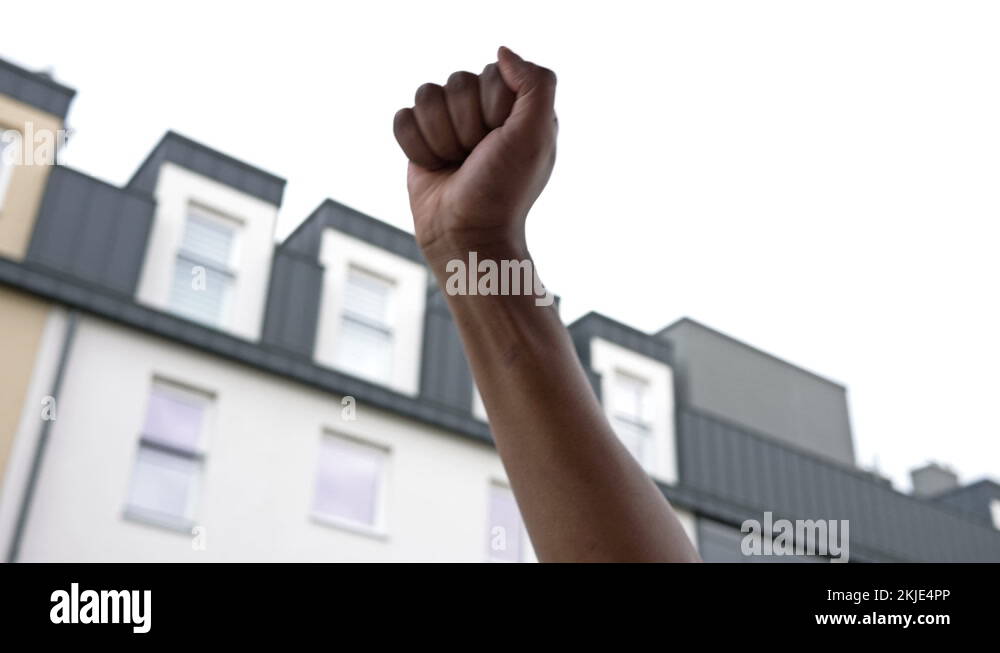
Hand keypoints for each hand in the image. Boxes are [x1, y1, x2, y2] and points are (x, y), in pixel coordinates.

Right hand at [393, 47, 557, 262]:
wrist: (466, 235)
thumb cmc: (503, 190)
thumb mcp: (536, 136)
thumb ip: (536, 84)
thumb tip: (502, 51)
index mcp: (516, 105)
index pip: (491, 72)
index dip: (492, 109)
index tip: (501, 143)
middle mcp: (482, 110)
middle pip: (457, 82)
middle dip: (464, 127)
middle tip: (476, 159)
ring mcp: (449, 123)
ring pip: (426, 96)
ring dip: (440, 138)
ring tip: (456, 164)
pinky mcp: (420, 139)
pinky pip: (403, 118)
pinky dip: (416, 147)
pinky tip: (435, 168)